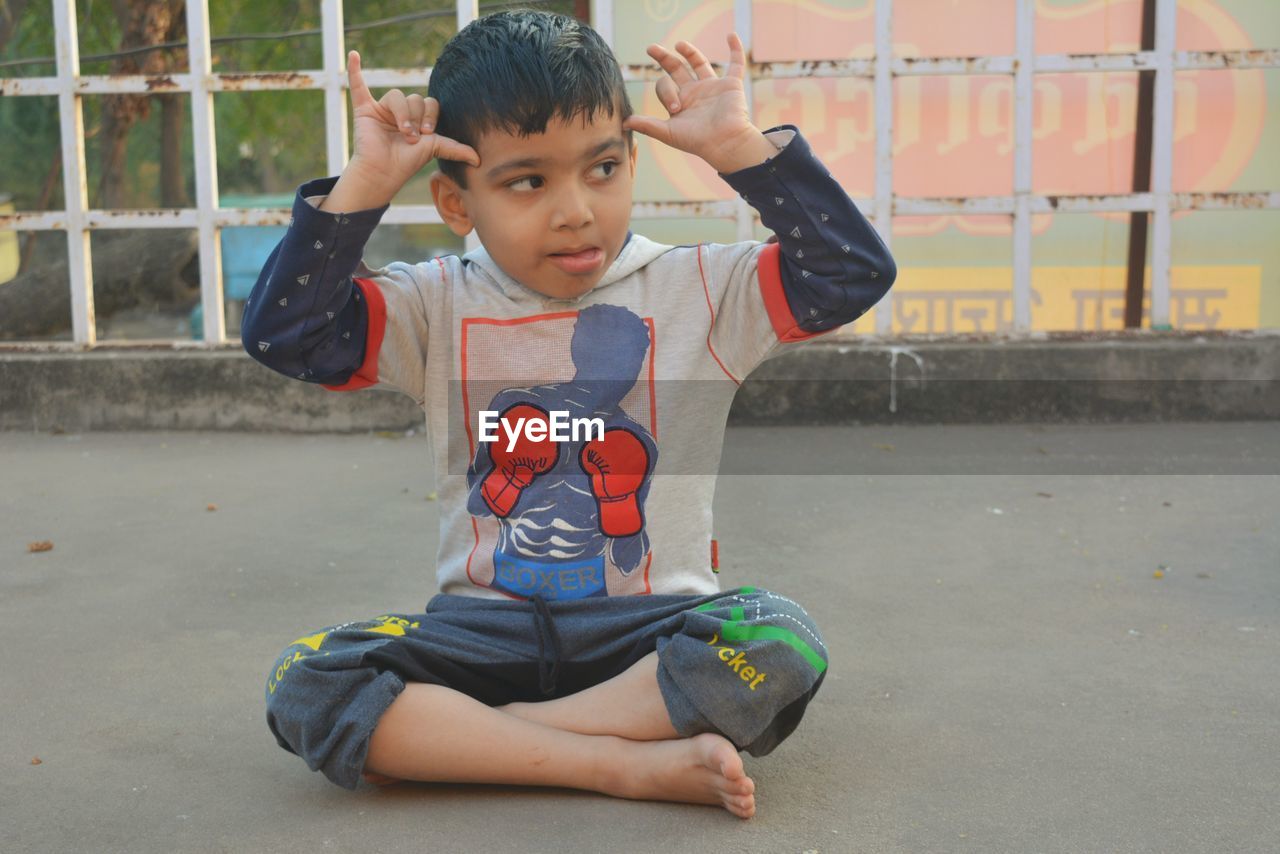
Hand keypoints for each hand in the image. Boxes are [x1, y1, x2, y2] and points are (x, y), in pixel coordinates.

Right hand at [344, 50, 478, 196]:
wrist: (384, 173)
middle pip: (415, 98)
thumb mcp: (434, 149)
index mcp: (418, 117)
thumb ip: (455, 148)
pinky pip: (358, 86)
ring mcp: (382, 109)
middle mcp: (402, 111)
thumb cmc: (407, 163)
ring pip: (397, 95)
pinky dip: (354, 70)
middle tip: (412, 137)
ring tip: (402, 132)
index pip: (430, 103)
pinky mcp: (365, 110)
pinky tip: (353, 55)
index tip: (427, 134)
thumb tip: (479, 160)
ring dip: (403, 114)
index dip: (431, 116)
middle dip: (416, 118)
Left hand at [623, 33, 774, 173]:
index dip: (666, 92)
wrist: (724, 143)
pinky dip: (736, 50)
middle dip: (664, 58)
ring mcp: (713, 88)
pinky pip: (736, 64)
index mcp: (680, 103)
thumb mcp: (668, 133)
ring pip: (699, 63)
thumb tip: (623, 123)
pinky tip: (731, 36)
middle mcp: (695, 93)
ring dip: (689, 52)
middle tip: (650, 48)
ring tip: (679, 44)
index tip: (676, 107)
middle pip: (677, 69)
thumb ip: (647, 126)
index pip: (665, 86)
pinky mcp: (731, 85)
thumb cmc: (697, 141)